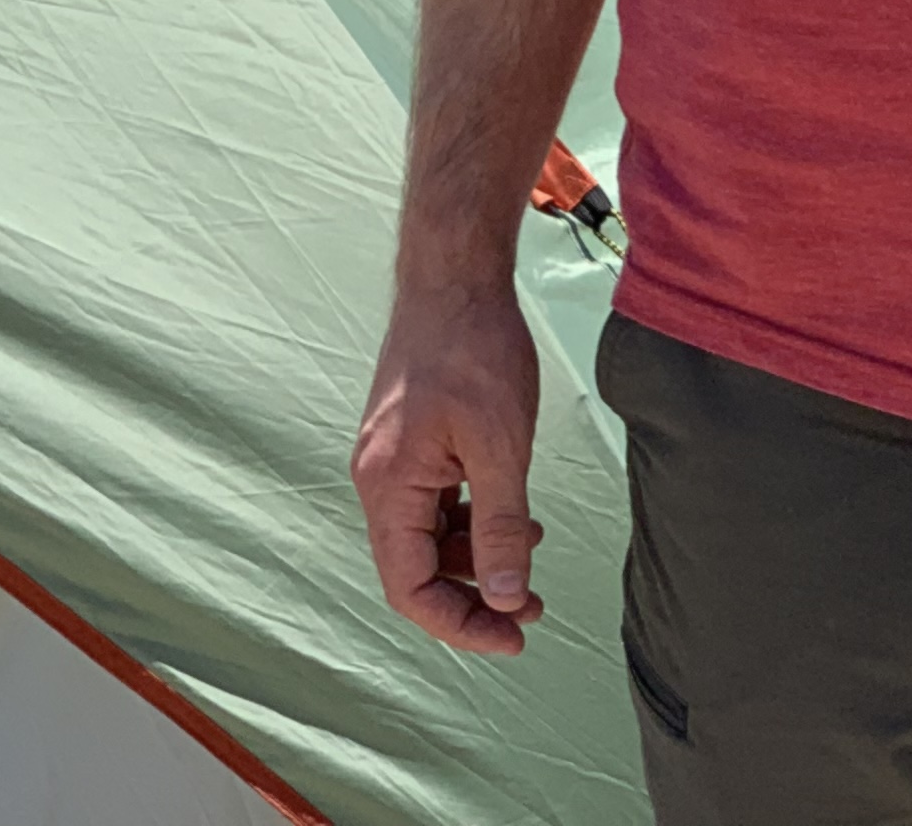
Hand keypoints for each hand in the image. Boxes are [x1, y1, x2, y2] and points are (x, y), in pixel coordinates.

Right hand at [353, 280, 546, 653]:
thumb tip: (509, 600)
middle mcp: (378, 478)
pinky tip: (514, 516)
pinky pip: (433, 505)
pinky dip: (471, 522)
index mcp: (388, 485)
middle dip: (474, 597)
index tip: (516, 635)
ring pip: (426, 539)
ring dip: (475, 559)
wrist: (453, 277)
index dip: (461, 625)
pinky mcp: (409, 443)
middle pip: (414, 569)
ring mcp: (391, 460)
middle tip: (533, 609)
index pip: (410, 588)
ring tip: (533, 557)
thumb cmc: (473, 348)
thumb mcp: (501, 446)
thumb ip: (501, 528)